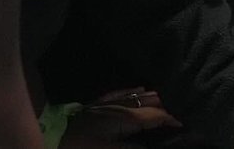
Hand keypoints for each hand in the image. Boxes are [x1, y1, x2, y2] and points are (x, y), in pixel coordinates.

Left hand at [61, 88, 179, 148]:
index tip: (183, 124)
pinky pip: (119, 92)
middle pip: (148, 100)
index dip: (171, 119)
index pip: (155, 115)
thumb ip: (133, 148)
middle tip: (177, 113)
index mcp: (124, 118)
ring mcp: (105, 102)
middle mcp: (117, 105)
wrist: (50, 144)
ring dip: (152, 98)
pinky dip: (133, 91)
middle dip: (165, 106)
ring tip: (166, 102)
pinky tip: (140, 89)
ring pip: (136, 94)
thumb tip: (152, 144)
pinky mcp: (94, 105)